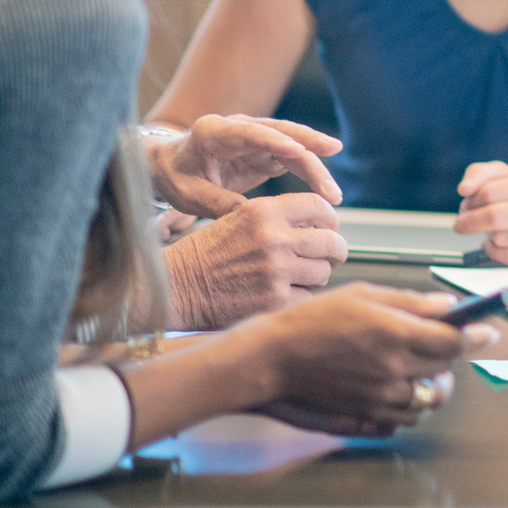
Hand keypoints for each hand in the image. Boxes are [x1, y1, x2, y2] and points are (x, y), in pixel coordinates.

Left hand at [146, 115, 342, 217]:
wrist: (170, 165)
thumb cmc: (175, 176)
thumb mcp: (187, 194)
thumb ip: (216, 202)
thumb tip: (251, 215)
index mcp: (213, 132)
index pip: (249, 133)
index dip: (275, 140)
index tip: (299, 150)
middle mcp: (240, 128)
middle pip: (280, 132)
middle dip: (309, 142)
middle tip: (333, 154)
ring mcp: (256, 137)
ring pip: (293, 145)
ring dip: (315, 165)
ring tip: (333, 193)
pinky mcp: (266, 150)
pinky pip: (293, 158)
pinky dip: (310, 172)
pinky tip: (326, 190)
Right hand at [164, 193, 349, 329]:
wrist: (174, 288)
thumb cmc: (207, 254)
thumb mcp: (239, 219)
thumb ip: (279, 218)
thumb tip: (324, 225)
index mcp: (264, 211)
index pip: (320, 207)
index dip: (330, 219)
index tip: (330, 229)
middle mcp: (274, 238)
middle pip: (331, 242)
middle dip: (333, 251)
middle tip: (328, 257)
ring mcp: (276, 271)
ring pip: (323, 271)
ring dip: (314, 276)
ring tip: (294, 277)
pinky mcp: (274, 301)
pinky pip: (308, 297)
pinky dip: (299, 298)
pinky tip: (279, 296)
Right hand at [242, 282, 494, 433]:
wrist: (267, 361)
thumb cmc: (310, 322)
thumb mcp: (363, 295)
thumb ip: (410, 302)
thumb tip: (447, 306)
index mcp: (397, 337)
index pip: (456, 343)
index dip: (477, 336)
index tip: (487, 330)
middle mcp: (394, 374)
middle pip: (446, 372)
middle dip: (449, 357)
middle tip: (436, 342)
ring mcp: (380, 402)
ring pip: (429, 401)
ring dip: (430, 384)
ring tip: (412, 366)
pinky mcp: (365, 420)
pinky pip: (404, 420)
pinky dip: (407, 406)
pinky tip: (392, 387)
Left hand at [455, 162, 507, 264]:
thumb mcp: (503, 176)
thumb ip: (479, 174)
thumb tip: (465, 189)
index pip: (489, 192)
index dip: (470, 201)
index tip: (466, 206)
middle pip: (495, 217)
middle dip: (470, 222)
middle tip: (461, 224)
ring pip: (500, 239)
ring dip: (487, 236)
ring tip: (492, 230)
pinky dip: (495, 252)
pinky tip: (497, 244)